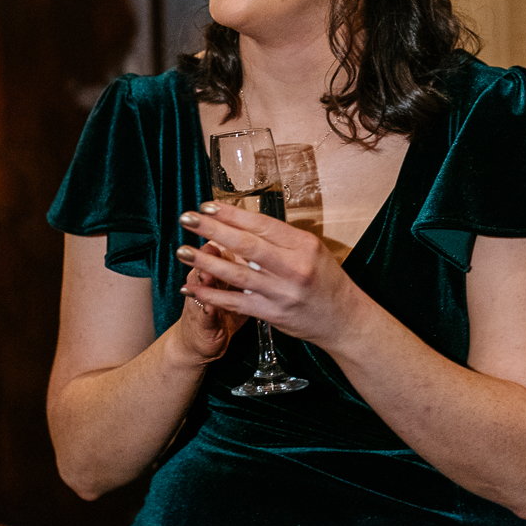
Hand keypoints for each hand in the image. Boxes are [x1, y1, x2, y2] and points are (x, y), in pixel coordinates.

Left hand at [175, 201, 366, 348]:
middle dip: (212, 230)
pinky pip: (236, 303)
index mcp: (303, 245)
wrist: (344, 319)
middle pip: (246, 245)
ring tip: (181, 251)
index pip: (262, 225)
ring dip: (205, 262)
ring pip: (237, 274)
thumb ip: (280, 239)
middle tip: (186, 219)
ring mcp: (282, 293)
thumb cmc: (326, 280)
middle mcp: (293, 267)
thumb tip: (242, 222)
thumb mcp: (311, 250)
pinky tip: (192, 288)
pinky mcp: (272, 314)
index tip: (207, 206)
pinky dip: (212, 296)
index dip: (231, 214)